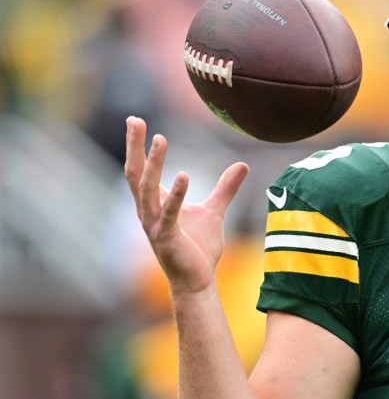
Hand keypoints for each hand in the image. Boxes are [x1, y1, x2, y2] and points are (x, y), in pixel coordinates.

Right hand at [124, 116, 248, 295]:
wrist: (198, 279)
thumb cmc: (199, 247)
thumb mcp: (215, 210)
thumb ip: (225, 188)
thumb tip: (243, 164)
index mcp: (154, 203)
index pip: (140, 168)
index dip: (138, 145)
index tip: (136, 119)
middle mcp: (147, 211)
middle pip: (135, 173)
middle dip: (134, 146)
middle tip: (135, 120)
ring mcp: (154, 224)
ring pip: (146, 189)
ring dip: (153, 164)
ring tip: (161, 139)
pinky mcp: (166, 238)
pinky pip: (168, 213)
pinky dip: (174, 194)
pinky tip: (183, 175)